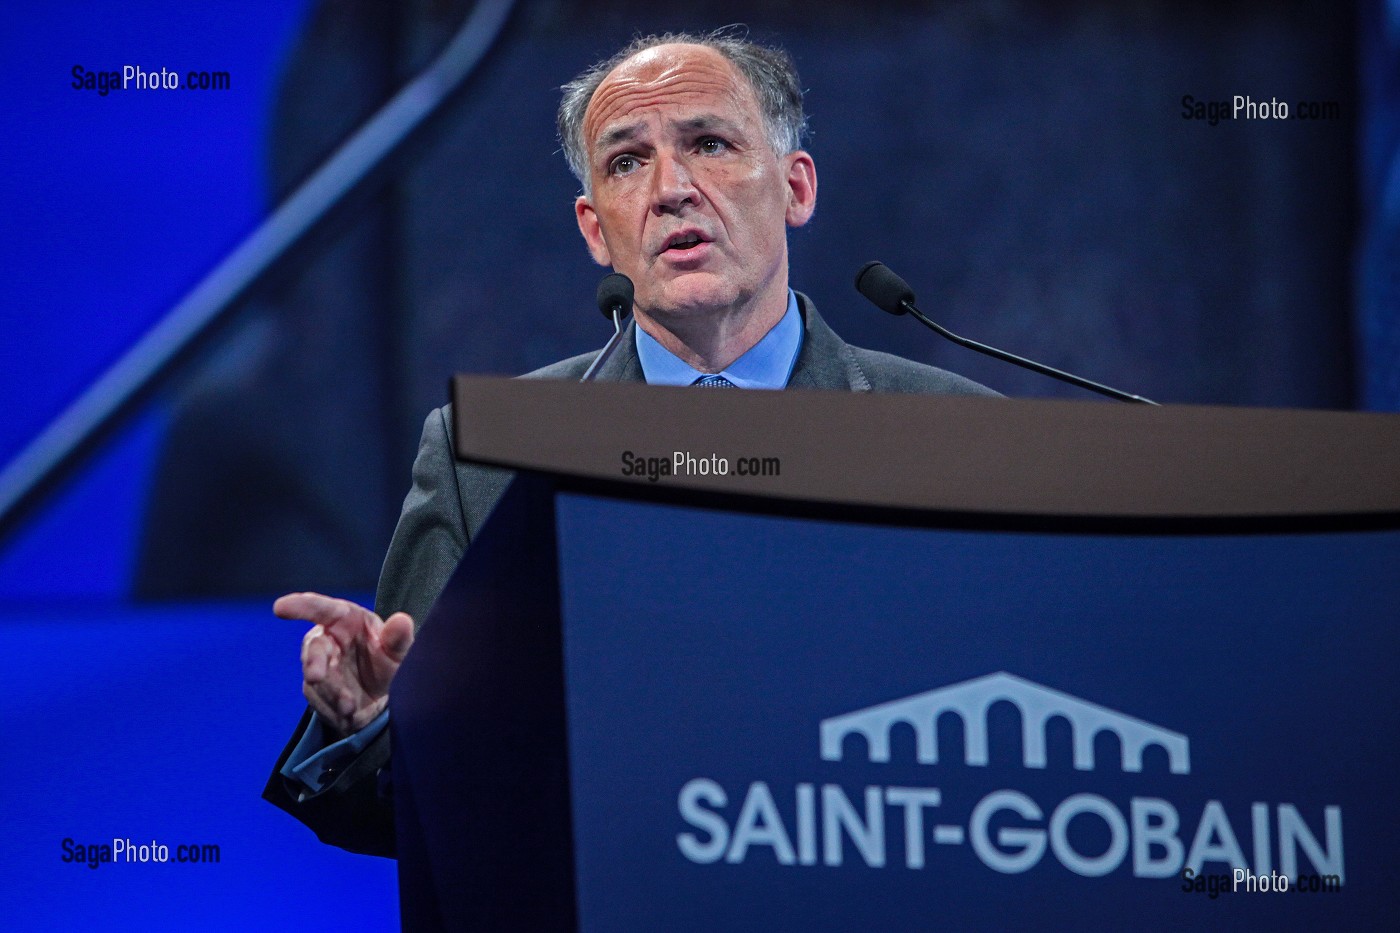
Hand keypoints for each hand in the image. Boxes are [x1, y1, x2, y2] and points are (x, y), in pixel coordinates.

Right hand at [274, 592, 414, 736]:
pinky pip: (319, 699)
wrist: (381, 696)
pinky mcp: (315, 689)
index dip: (300, 606)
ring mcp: (318, 665)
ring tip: (349, 706)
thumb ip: (398, 638)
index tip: (280, 607)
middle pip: (313, 648)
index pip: (321, 609)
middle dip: (313, 662)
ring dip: (331, 693)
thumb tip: (402, 621)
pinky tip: (347, 713)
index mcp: (346, 619)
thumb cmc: (388, 660)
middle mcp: (327, 639)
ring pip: (316, 679)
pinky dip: (332, 708)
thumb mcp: (399, 650)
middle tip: (315, 676)